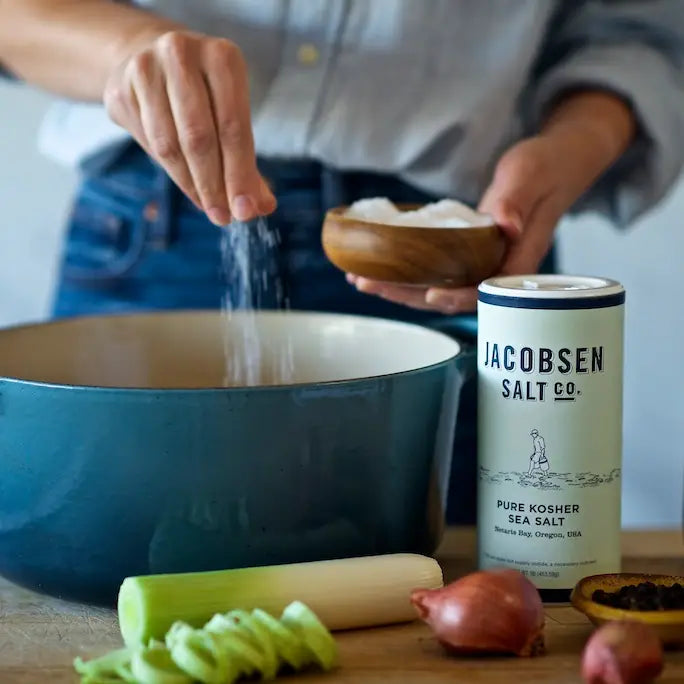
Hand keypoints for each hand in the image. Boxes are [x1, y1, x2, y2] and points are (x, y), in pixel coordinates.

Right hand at [103, 30, 274, 224]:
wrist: (154, 59)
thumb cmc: (206, 96)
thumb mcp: (234, 116)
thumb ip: (248, 162)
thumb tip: (262, 206)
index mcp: (221, 57)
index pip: (233, 127)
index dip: (239, 175)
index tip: (245, 211)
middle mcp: (181, 54)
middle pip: (199, 137)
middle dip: (213, 185)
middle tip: (223, 217)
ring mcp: (145, 69)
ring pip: (169, 145)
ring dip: (190, 184)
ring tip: (208, 206)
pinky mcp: (120, 89)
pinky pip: (148, 144)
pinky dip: (170, 171)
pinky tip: (186, 183)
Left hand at [348, 92, 634, 313]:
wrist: (556, 165)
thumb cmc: (546, 167)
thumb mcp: (530, 175)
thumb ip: (516, 200)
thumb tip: (505, 226)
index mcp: (518, 259)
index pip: (485, 290)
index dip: (457, 297)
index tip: (428, 294)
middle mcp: (497, 269)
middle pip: (450, 294)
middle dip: (407, 294)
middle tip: (367, 283)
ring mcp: (482, 263)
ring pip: (438, 285)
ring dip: (399, 286)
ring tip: (361, 279)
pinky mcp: (468, 254)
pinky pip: (436, 270)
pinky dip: (407, 270)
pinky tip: (379, 265)